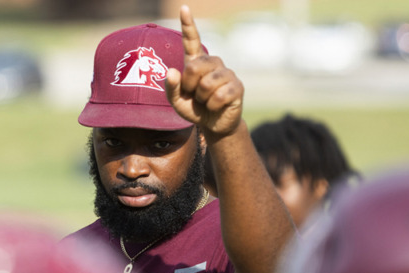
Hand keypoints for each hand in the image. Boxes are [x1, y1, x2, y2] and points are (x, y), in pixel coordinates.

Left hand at [165, 4, 243, 139]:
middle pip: (194, 67)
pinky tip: (216, 106)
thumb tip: (172, 72)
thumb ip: (171, 88)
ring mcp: (227, 73)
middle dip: (189, 86)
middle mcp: (213, 63)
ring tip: (206, 101)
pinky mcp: (237, 87)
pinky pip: (218, 96)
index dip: (188, 25)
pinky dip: (212, 106)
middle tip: (193, 95)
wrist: (213, 125)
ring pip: (207, 84)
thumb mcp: (177, 101)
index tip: (184, 8)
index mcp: (196, 62)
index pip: (192, 41)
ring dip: (202, 98)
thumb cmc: (195, 109)